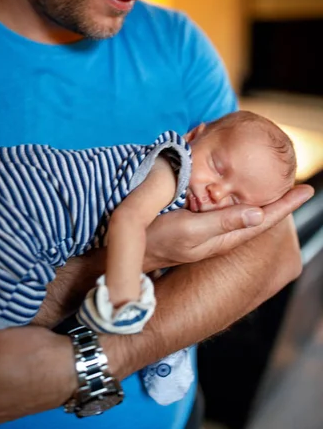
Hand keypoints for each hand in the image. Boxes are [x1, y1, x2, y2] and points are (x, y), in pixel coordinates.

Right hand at [145, 184, 312, 269]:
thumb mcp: (191, 230)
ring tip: (278, 188)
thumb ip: (223, 222)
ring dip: (264, 200)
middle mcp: (223, 235)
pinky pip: (229, 211)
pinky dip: (242, 200)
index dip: (286, 205)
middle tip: (298, 186)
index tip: (307, 189)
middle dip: (280, 202)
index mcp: (225, 237)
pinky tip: (241, 193)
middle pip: (260, 217)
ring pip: (246, 214)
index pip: (264, 220)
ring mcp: (212, 232)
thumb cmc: (158, 240)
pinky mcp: (200, 226)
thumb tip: (259, 213)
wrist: (132, 251)